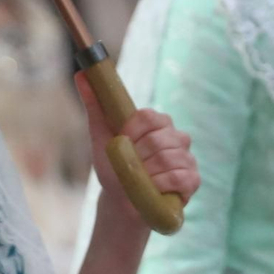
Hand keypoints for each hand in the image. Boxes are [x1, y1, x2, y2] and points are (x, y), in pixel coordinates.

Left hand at [77, 80, 197, 233]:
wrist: (122, 201)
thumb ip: (95, 104)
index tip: (121, 143)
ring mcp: (187, 157)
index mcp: (157, 122)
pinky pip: (179, 177)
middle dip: (136, 158)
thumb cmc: (114, 166)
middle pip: (157, 140)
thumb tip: (80, 73)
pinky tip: (153, 190)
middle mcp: (176, 136)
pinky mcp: (193, 179)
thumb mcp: (100, 136)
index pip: (148, 116)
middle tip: (129, 167)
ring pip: (168, 158)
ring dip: (146, 174)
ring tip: (139, 180)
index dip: (131, 132)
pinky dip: (161, 185)